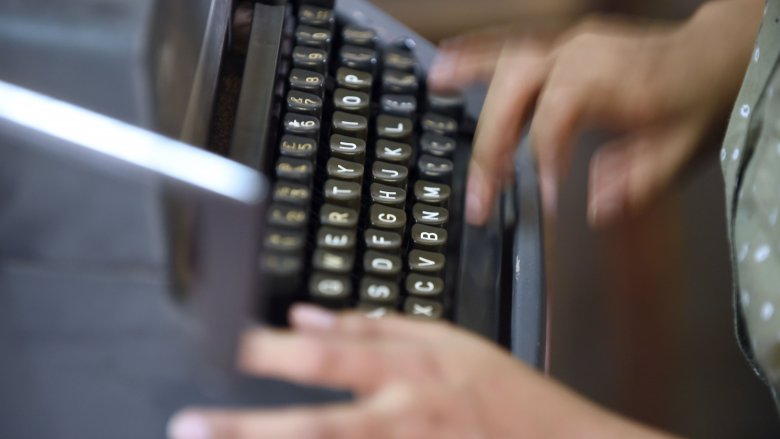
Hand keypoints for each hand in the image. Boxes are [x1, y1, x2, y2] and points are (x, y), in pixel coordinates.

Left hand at [168, 305, 676, 438]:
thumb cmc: (503, 393)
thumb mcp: (447, 339)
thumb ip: (373, 326)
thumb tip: (308, 316)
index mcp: (409, 371)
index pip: (328, 357)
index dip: (271, 351)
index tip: (225, 346)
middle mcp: (401, 421)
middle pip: (314, 428)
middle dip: (246, 429)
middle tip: (189, 425)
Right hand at [428, 0, 761, 226]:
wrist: (714, 56)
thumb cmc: (698, 100)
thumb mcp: (682, 150)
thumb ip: (637, 179)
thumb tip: (594, 208)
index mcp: (613, 80)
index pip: (558, 118)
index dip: (544, 161)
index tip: (545, 201)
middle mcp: (584, 55)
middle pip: (517, 90)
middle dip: (490, 142)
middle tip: (480, 191)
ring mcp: (569, 45)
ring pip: (507, 60)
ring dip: (468, 79)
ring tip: (435, 87)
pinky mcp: (562, 45)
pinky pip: (510, 46)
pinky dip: (476, 54)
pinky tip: (450, 63)